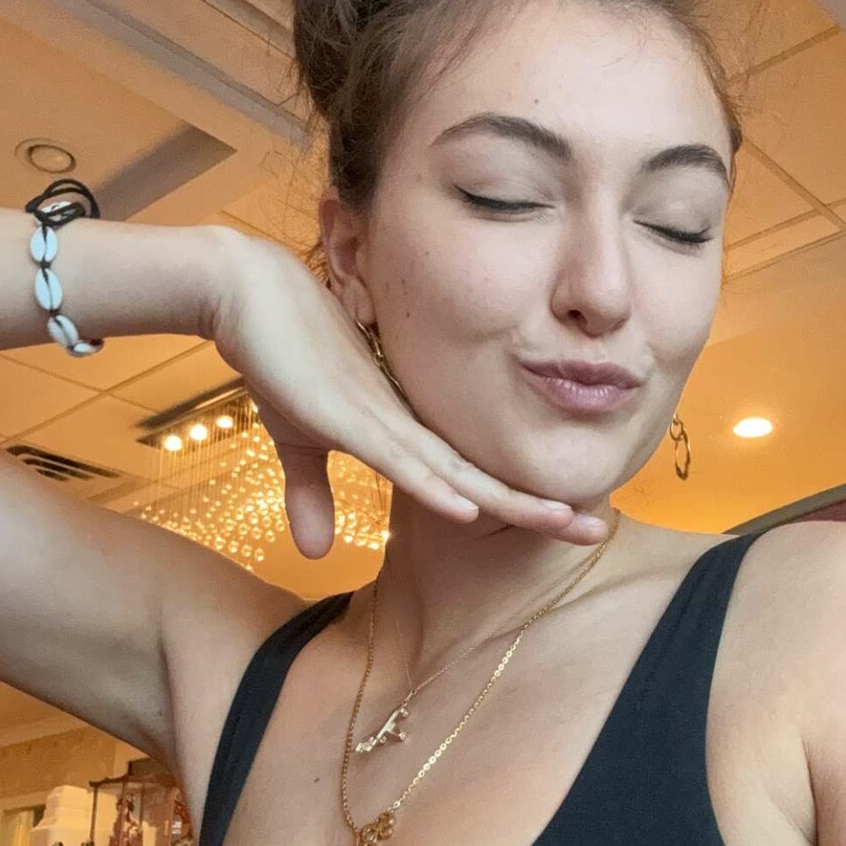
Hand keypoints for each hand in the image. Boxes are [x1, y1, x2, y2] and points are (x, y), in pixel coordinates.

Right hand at [208, 232, 610, 559]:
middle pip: (484, 476)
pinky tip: (470, 507)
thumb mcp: (297, 439)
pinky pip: (399, 457)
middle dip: (540, 506)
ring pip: (456, 470)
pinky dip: (433, 485)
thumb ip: (311, 493)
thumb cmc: (278, 358)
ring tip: (564, 523)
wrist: (245, 294)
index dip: (518, 502)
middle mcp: (407, 424)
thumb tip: (313, 551)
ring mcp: (383, 418)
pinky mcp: (349, 415)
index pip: (472, 476)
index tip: (568, 525)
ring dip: (509, 499)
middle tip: (599, 531)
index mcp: (404, 430)